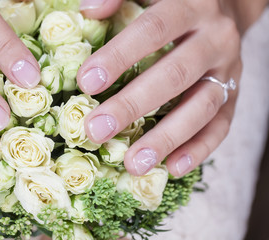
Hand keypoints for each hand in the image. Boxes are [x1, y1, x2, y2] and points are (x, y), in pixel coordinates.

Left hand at [77, 0, 262, 176]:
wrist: (228, 6)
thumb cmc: (175, 3)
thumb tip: (88, 11)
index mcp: (191, 5)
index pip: (153, 30)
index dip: (119, 56)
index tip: (86, 83)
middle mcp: (215, 38)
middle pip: (174, 74)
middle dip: (133, 105)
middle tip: (97, 130)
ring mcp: (228, 70)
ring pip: (201, 107)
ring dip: (165, 138)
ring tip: (133, 163)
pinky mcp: (234, 95)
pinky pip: (221, 125)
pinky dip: (197, 149)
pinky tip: (171, 166)